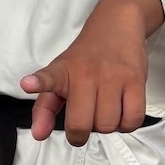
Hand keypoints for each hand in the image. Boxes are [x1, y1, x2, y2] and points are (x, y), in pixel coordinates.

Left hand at [22, 23, 148, 146]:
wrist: (115, 28)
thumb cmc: (84, 60)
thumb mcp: (58, 77)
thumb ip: (44, 108)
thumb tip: (39, 135)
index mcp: (61, 71)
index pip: (48, 77)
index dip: (37, 82)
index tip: (28, 84)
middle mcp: (85, 73)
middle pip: (82, 123)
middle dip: (80, 134)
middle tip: (82, 124)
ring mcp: (112, 77)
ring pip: (108, 125)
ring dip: (105, 127)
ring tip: (102, 112)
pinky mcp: (135, 81)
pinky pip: (132, 120)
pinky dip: (125, 125)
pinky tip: (120, 114)